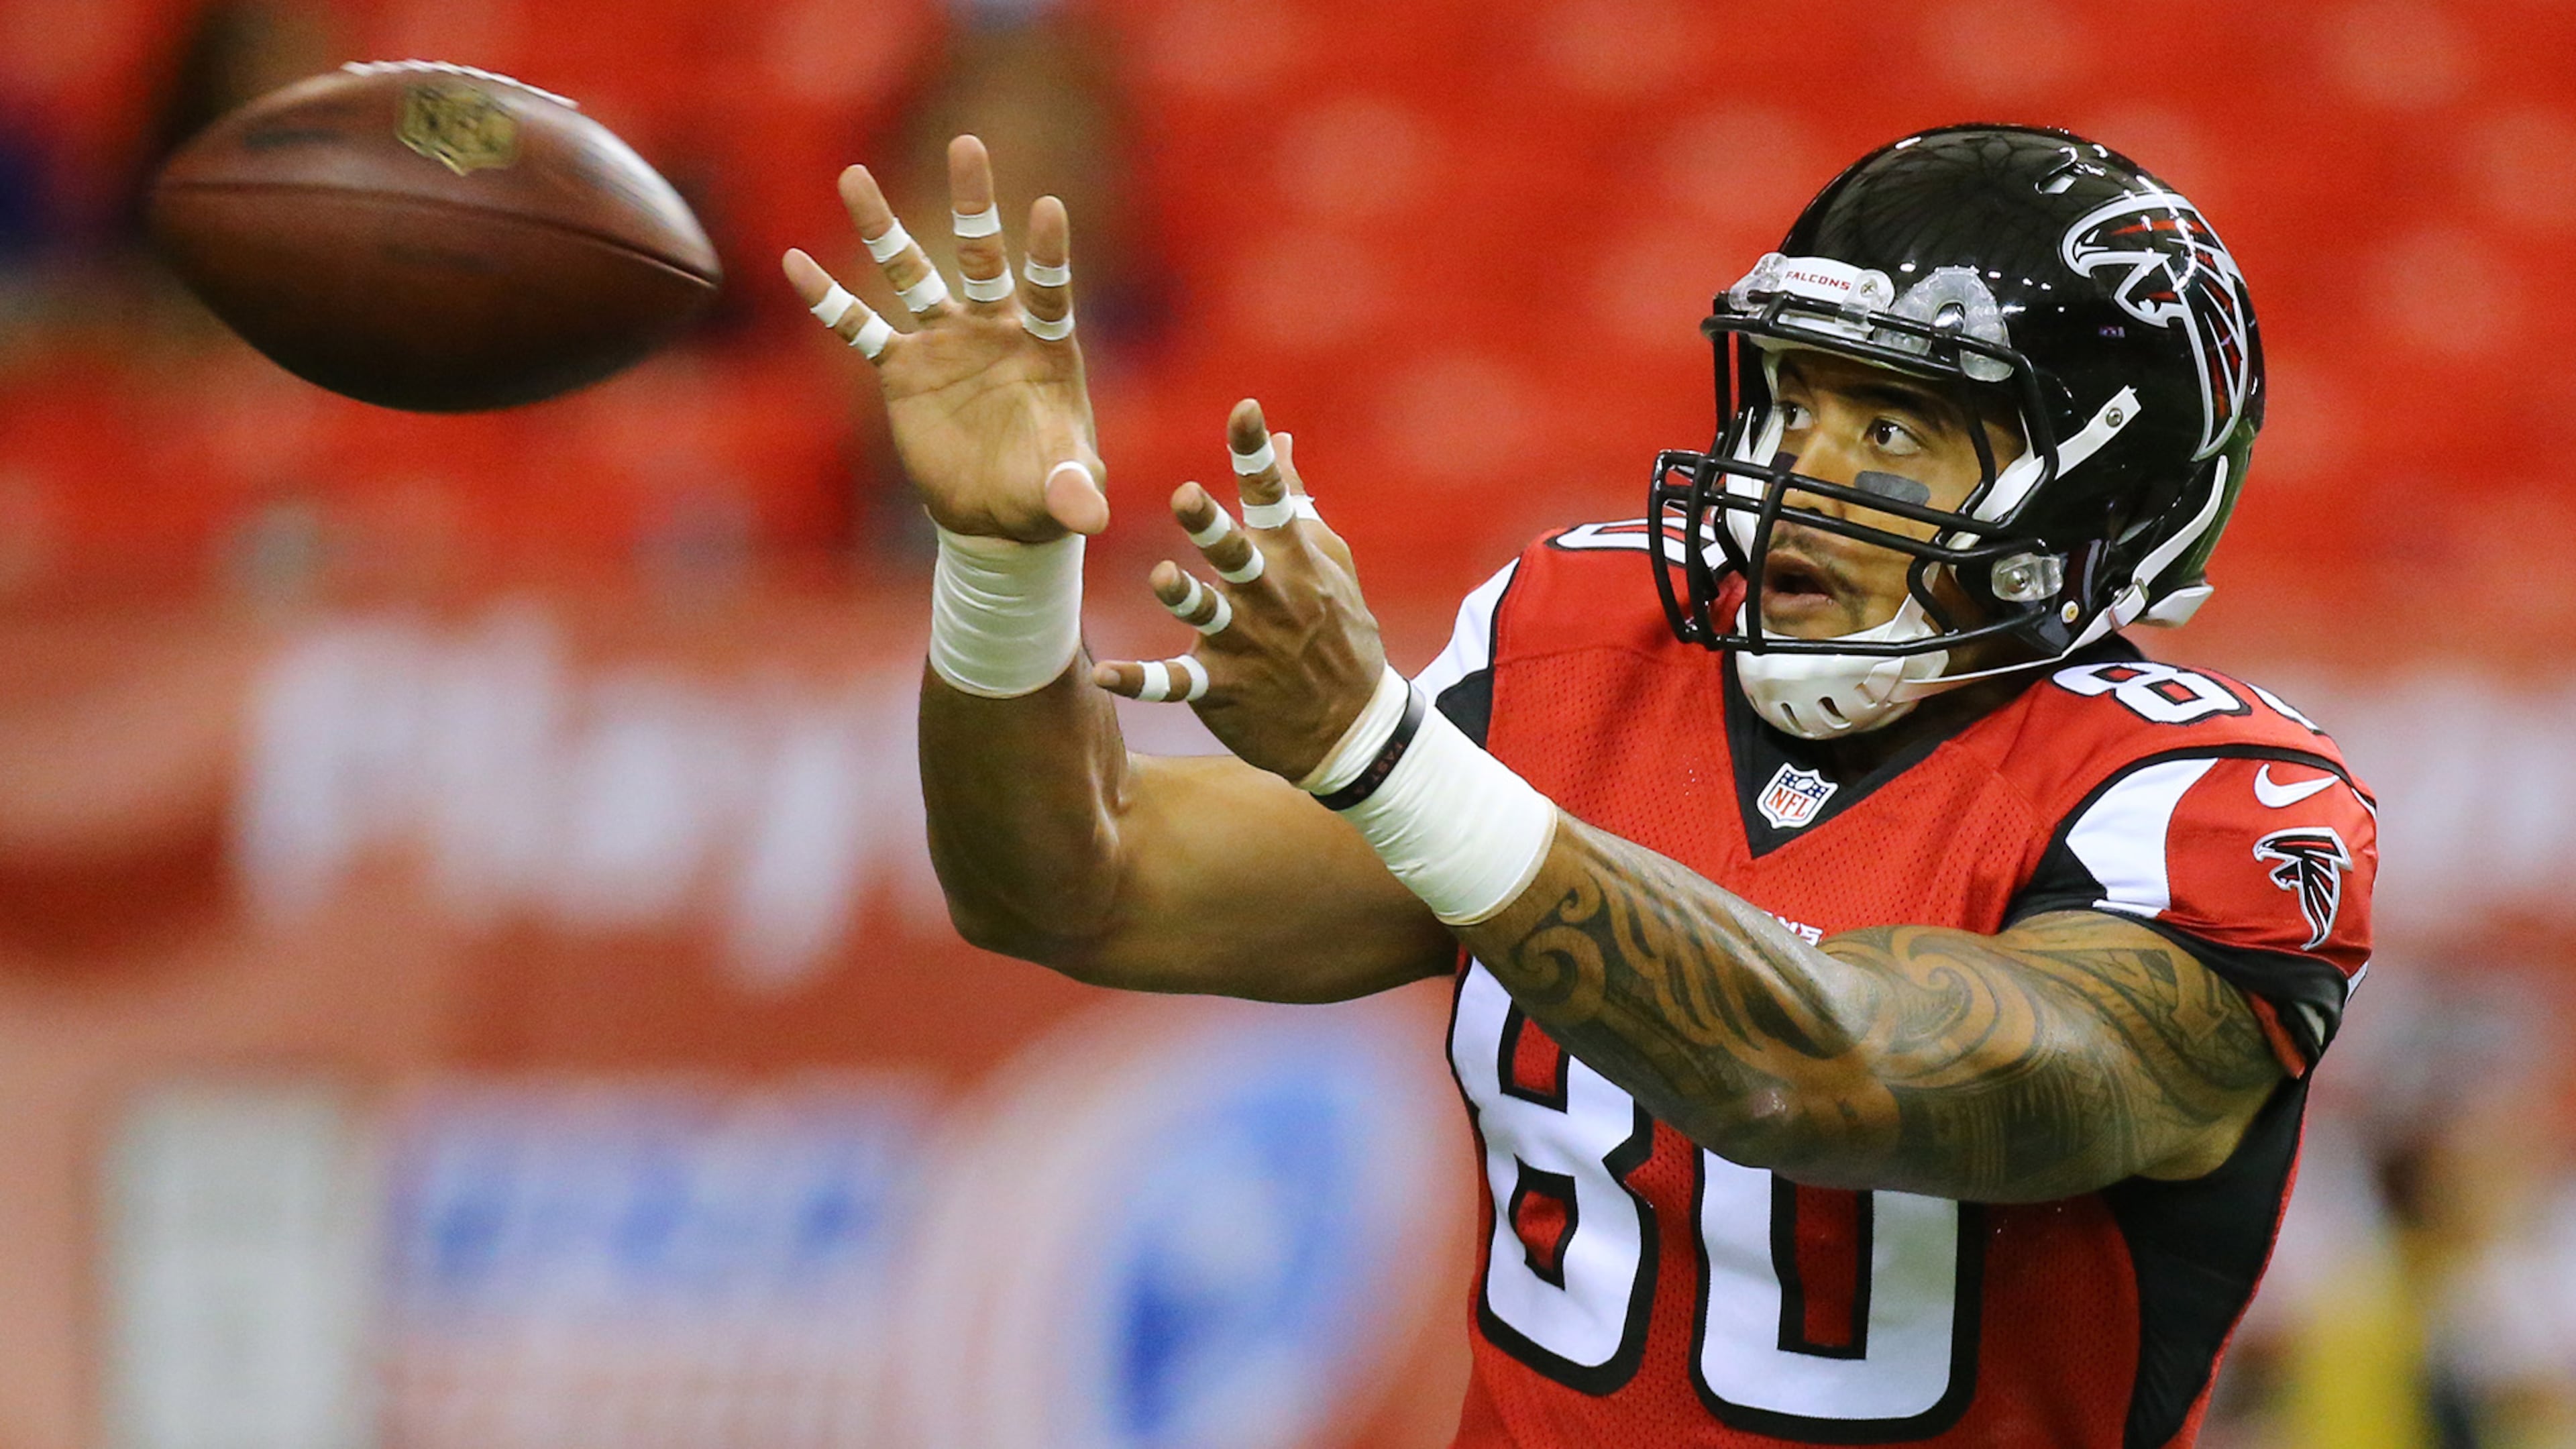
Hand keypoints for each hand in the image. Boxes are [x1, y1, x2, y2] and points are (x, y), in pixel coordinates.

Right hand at [779, 135, 1108, 541]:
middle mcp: (992, 331)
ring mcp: (943, 344)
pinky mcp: (902, 370)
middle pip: (980, 256)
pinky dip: (830, 301)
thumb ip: (1076, 491)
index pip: (1046, 291)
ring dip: (881, 229)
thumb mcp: (1065, 493)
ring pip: (910, 275)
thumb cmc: (1044, 491)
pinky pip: (860, 329)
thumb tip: (1086, 515)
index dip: (1047, 254)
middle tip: (965, 145)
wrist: (997, 513)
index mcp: (1042, 346)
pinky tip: (796, 263)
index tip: (1049, 207)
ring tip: (853, 176)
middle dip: (972, 204)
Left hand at [1092, 401, 1388, 781]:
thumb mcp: (1330, 563)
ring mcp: (1246, 646)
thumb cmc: (1339, 631)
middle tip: (1185, 495)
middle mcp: (1271, 599)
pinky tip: (1102, 674)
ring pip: (1209, 615)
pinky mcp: (1222, 689)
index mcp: (1295, 561)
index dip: (1257, 454)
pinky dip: (1139, 682)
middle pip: (1237, 556)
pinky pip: (1176, 684)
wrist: (1350, 727)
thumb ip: (1296, 501)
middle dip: (1212, 527)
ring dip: (1184, 597)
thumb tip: (1281, 439)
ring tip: (1162, 577)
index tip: (1245, 411)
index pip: (1275, 499)